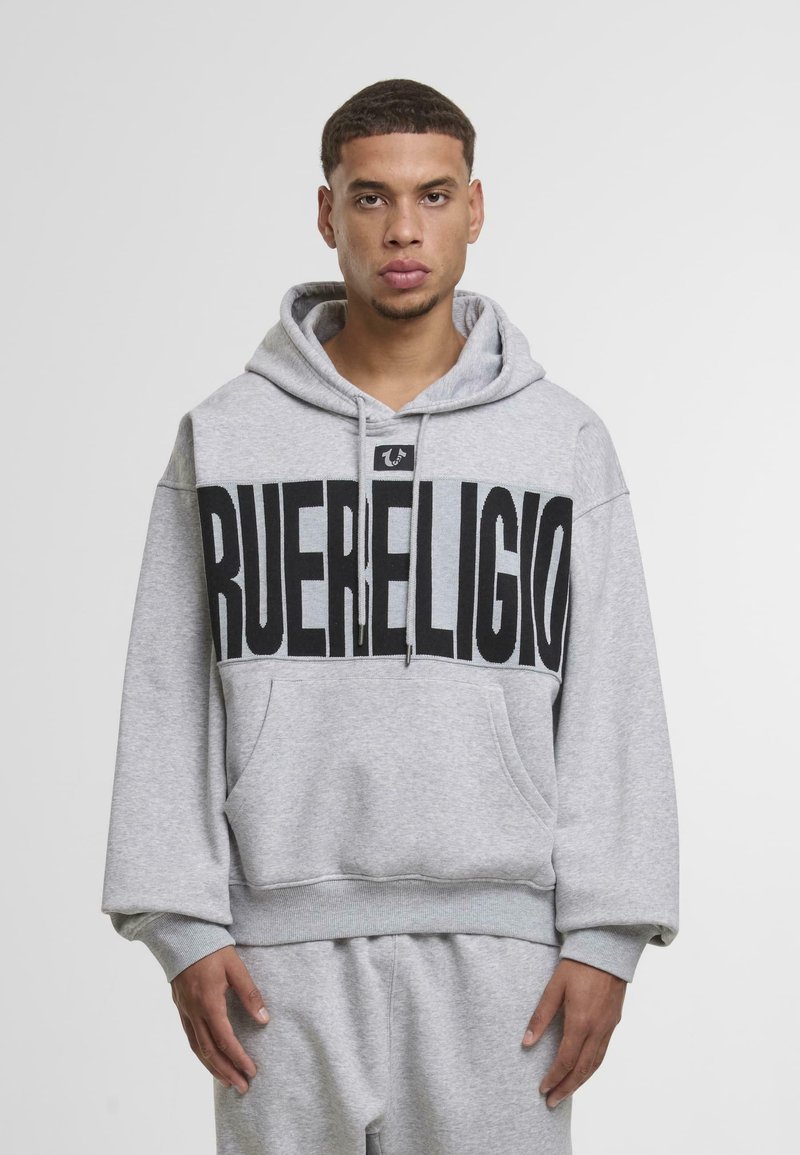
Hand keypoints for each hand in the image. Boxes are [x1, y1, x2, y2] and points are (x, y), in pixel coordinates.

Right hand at [171, 945, 269, 1093]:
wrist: (182, 935)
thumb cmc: (212, 949)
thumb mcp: (236, 967)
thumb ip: (250, 994)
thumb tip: (264, 1020)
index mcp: (209, 1003)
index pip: (225, 1040)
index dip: (239, 1058)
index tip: (252, 1071)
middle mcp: (193, 1012)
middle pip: (209, 1051)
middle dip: (226, 1071)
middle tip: (242, 1087)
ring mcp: (184, 1011)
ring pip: (196, 1048)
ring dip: (212, 1067)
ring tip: (227, 1081)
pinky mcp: (180, 1007)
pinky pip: (189, 1037)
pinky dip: (200, 1053)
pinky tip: (209, 1059)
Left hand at [521, 957, 625, 1107]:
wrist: (607, 948)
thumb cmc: (577, 964)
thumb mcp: (553, 987)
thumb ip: (540, 1016)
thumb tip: (527, 1042)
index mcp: (581, 1021)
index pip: (566, 1060)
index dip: (554, 1077)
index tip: (542, 1089)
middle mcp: (598, 1028)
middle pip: (582, 1069)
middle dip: (566, 1088)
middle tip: (552, 1102)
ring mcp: (609, 1026)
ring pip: (596, 1064)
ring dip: (580, 1082)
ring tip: (566, 1092)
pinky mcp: (614, 1021)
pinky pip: (603, 1052)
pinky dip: (592, 1067)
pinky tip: (583, 1070)